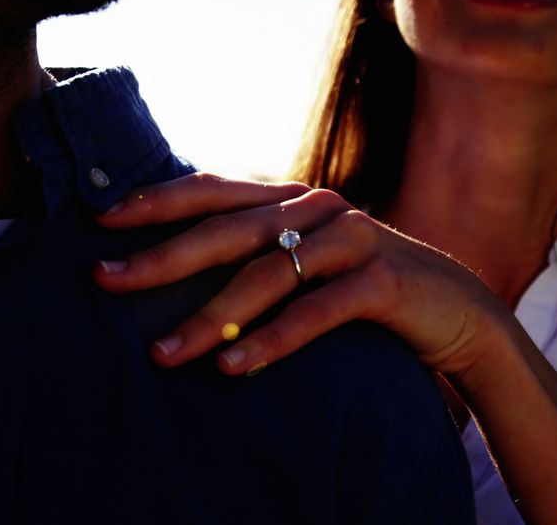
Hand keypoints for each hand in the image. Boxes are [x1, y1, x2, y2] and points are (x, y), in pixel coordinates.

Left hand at [94, 172, 508, 376]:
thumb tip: (174, 262)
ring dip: (208, 317)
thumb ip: (255, 251)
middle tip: (106, 280)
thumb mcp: (305, 260)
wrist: (454, 309)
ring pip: (265, 275)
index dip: (156, 202)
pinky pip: (316, 312)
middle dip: (161, 258)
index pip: (212, 191)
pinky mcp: (381, 281)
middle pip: (225, 231)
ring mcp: (351, 241)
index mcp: (291, 200)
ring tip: (162, 353)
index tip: (102, 222)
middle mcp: (316, 209)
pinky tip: (232, 366)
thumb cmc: (360, 287)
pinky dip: (272, 340)